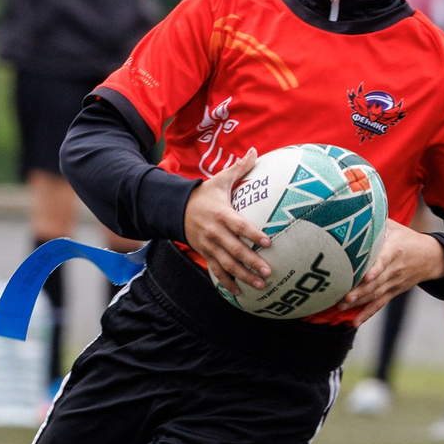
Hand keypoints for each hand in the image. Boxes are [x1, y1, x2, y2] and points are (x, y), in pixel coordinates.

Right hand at [182, 150, 271, 287]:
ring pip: (227, 264)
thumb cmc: (204, 194)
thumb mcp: (220, 180)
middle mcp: (215, 232)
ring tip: (260, 285)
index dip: (253, 235)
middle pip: (235, 249)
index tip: (268, 243)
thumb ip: (239, 168)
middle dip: (251, 262)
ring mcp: (209, 245)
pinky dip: (227, 282)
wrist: (175, 208)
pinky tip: (239, 293)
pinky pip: (216, 271)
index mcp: (221, 214)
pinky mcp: (204, 253)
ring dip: (243, 276)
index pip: (239, 226)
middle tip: (268, 271)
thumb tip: (255, 150)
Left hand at [336, 221, 443, 319]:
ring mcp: (394, 283)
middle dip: (359, 291)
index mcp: (395, 249)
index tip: (366, 277)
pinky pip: (379, 304)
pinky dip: (367, 314)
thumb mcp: (393, 226)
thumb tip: (351, 212)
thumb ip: (375, 222)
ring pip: (375, 294)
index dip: (375, 269)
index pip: (385, 259)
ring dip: (359, 302)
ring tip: (341, 306)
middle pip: (376, 282)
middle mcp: (395, 269)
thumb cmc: (406, 238)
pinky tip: (355, 322)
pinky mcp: (393, 292)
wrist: (430, 257)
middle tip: (343, 297)